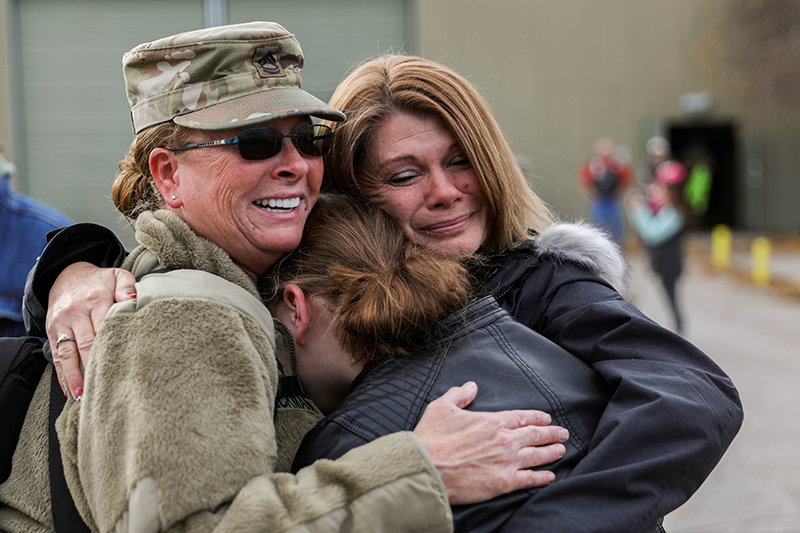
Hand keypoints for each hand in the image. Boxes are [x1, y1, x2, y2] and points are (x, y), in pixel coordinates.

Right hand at [46, 262, 136, 397]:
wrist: (65, 275)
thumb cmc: (98, 281)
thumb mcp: (116, 276)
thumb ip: (127, 286)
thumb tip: (134, 300)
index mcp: (95, 300)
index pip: (105, 327)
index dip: (111, 347)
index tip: (121, 367)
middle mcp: (75, 313)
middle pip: (85, 344)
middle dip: (93, 367)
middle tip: (104, 388)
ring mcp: (61, 324)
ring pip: (67, 354)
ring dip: (74, 377)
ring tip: (82, 397)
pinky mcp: (51, 332)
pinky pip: (56, 356)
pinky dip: (62, 375)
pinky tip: (70, 391)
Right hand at [413, 382, 567, 504]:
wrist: (427, 468)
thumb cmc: (432, 438)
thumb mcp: (442, 407)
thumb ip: (459, 394)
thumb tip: (471, 386)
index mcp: (492, 421)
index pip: (522, 417)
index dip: (537, 417)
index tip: (546, 418)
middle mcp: (504, 440)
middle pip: (535, 435)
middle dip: (551, 433)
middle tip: (562, 433)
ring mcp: (507, 462)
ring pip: (537, 456)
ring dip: (551, 452)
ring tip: (561, 450)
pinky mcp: (504, 483)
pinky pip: (529, 479)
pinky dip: (542, 477)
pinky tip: (550, 476)